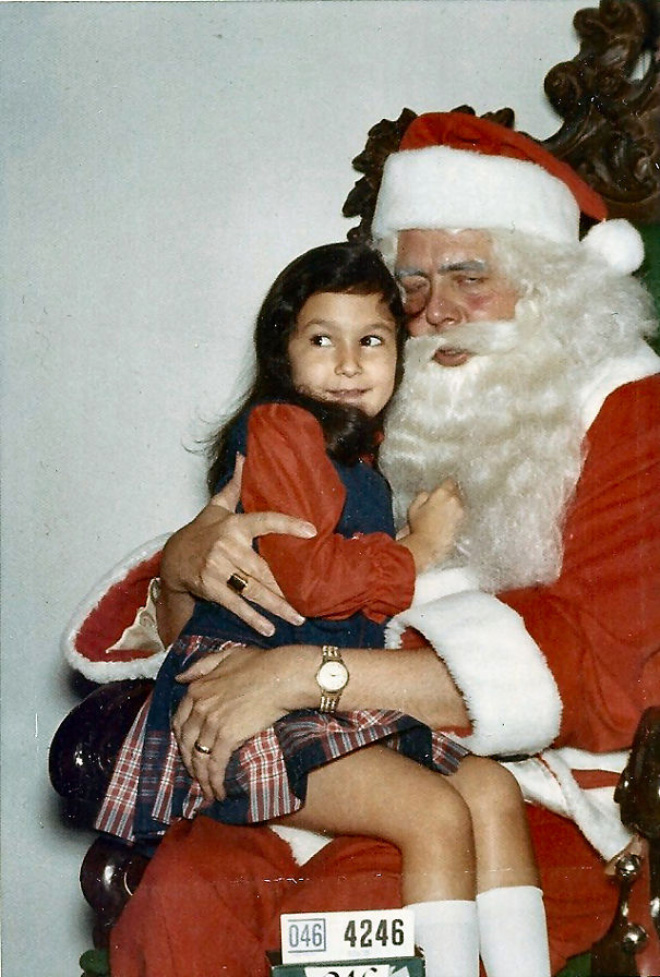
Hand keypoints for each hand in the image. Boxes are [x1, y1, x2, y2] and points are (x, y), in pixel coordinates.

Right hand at [159, 456, 317, 640]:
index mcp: (234, 525)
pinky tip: (269, 628)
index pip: (265, 521)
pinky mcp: (210, 588)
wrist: (171, 560)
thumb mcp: (216, 509)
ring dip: (277, 607)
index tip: (311, 531)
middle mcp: (227, 546)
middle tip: (311, 601)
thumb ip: (235, 487)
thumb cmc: (201, 533)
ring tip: (298, 618)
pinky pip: (235, 605)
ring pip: (253, 589)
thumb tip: (245, 456)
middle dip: (287, 587)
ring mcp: (217, 569)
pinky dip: (252, 618)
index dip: (288, 524)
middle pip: (263, 569)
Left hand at [172, 645, 297, 800]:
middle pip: (186, 742)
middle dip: (189, 762)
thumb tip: (180, 678)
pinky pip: (215, 764)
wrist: (283, 676)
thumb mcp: (226, 655)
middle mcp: (199, 706)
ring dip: (201, 778)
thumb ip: (201, 666)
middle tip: (196, 775)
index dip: (182, 739)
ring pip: (198, 757)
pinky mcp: (227, 737)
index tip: (188, 749)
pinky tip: (218, 792)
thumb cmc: (261, 664)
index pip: (179, 720)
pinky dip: (214, 781)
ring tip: (207, 791)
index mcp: (197, 688)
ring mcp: (212, 723)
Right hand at [399, 479, 463, 570]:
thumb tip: (429, 494)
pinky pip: (462, 515)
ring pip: (461, 503)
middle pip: (457, 491)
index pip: (450, 481)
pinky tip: (449, 520)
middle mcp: (455, 500)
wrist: (428, 546)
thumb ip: (423, 496)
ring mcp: (462, 513)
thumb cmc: (419, 527)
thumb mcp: (414, 507)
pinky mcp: (464, 523)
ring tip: (446, 511)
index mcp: (443, 493)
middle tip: (443, 499)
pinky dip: (457, 515)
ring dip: (455, 505)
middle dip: (451, 494)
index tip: (443, 487)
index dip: (445, 484)